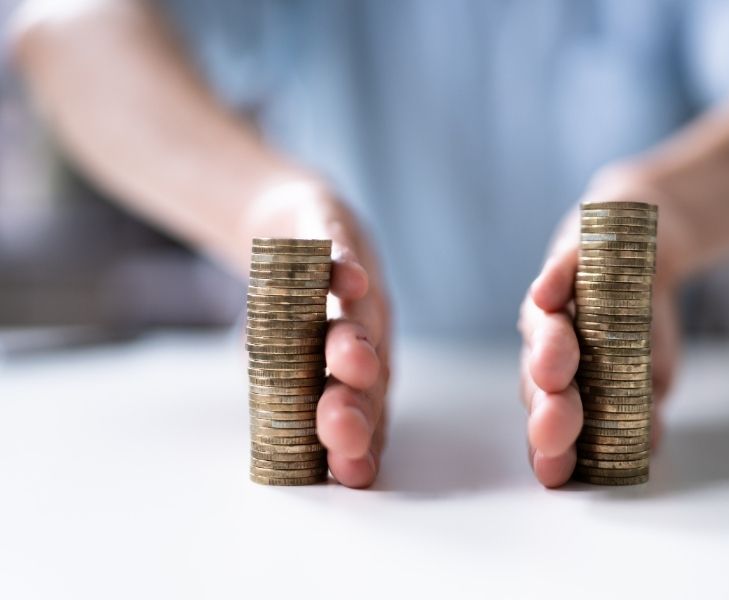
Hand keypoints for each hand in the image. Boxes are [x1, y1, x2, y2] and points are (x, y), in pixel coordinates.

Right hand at [241, 178, 390, 487]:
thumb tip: (278, 443)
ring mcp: (353, 282)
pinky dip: (343, 264)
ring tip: (352, 363)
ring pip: (359, 314)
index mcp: (362, 364)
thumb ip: (289, 390)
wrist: (307, 218)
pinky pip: (338, 249)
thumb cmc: (307, 300)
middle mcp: (368, 328)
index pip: (364, 410)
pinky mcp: (331, 234)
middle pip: (367, 370)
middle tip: (343, 430)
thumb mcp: (294, 351)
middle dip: (356, 402)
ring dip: (355, 338)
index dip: (361, 441)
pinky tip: (349, 279)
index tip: (351, 476)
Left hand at [518, 169, 684, 487]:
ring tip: (550, 372)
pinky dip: (554, 277)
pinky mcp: (571, 253)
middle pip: (539, 376)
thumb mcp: (648, 372)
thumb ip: (640, 407)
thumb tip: (645, 444)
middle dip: (547, 405)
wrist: (640, 246)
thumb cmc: (634, 319)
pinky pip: (561, 264)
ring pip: (543, 323)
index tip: (554, 473)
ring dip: (547, 347)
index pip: (553, 418)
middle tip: (552, 430)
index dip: (552, 445)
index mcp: (563, 379)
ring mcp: (557, 297)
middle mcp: (549, 341)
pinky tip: (547, 291)